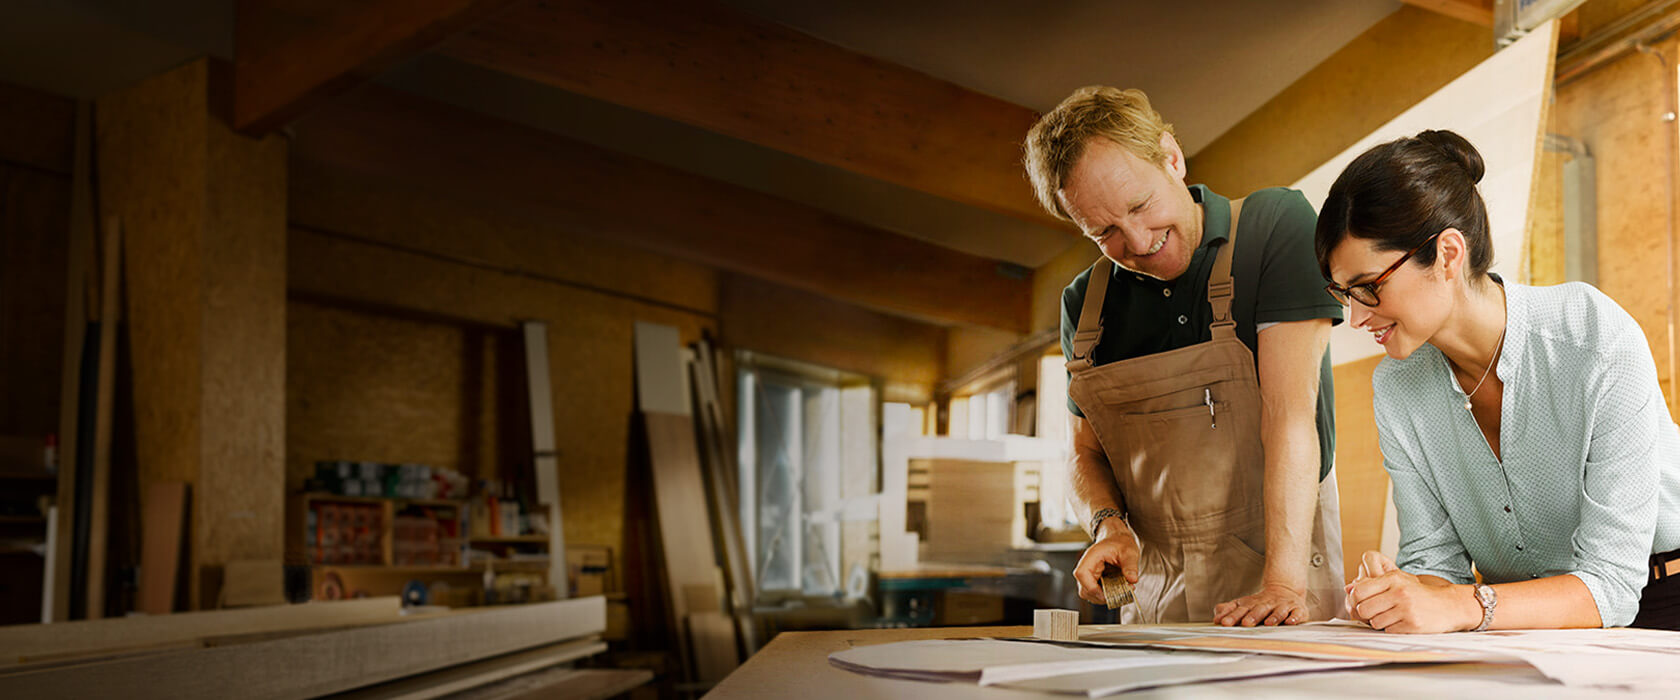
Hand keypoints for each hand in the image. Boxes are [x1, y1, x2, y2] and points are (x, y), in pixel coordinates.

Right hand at [1073, 527, 1140, 606]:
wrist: (1118, 539)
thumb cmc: (1120, 543)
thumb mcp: (1129, 552)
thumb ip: (1131, 566)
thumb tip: (1132, 579)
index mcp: (1091, 556)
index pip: (1082, 574)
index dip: (1092, 588)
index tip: (1107, 594)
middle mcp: (1087, 566)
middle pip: (1084, 589)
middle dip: (1100, 596)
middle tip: (1117, 595)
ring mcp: (1090, 575)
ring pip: (1088, 593)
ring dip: (1103, 597)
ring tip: (1119, 592)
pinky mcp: (1094, 580)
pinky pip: (1095, 593)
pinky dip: (1106, 595)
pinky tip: (1117, 591)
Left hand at [1214, 583, 1307, 626]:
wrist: (1284, 590)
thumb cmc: (1260, 603)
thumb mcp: (1243, 604)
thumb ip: (1228, 610)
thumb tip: (1217, 617)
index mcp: (1251, 603)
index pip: (1240, 609)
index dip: (1232, 616)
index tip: (1223, 623)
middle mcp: (1266, 604)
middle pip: (1258, 610)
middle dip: (1252, 616)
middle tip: (1245, 623)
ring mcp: (1282, 606)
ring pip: (1278, 611)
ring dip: (1273, 618)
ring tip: (1268, 623)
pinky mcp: (1297, 610)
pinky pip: (1297, 614)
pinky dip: (1294, 618)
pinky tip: (1290, 622)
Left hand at [1344, 550, 1476, 633]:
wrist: (1449, 605)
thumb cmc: (1419, 594)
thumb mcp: (1398, 581)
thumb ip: (1372, 583)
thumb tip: (1347, 589)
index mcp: (1392, 579)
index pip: (1359, 591)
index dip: (1354, 601)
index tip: (1360, 604)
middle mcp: (1399, 592)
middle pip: (1363, 609)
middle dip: (1366, 614)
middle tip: (1375, 613)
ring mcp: (1406, 609)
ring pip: (1374, 622)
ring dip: (1380, 622)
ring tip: (1392, 616)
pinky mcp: (1412, 624)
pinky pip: (1388, 631)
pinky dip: (1392, 629)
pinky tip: (1402, 622)